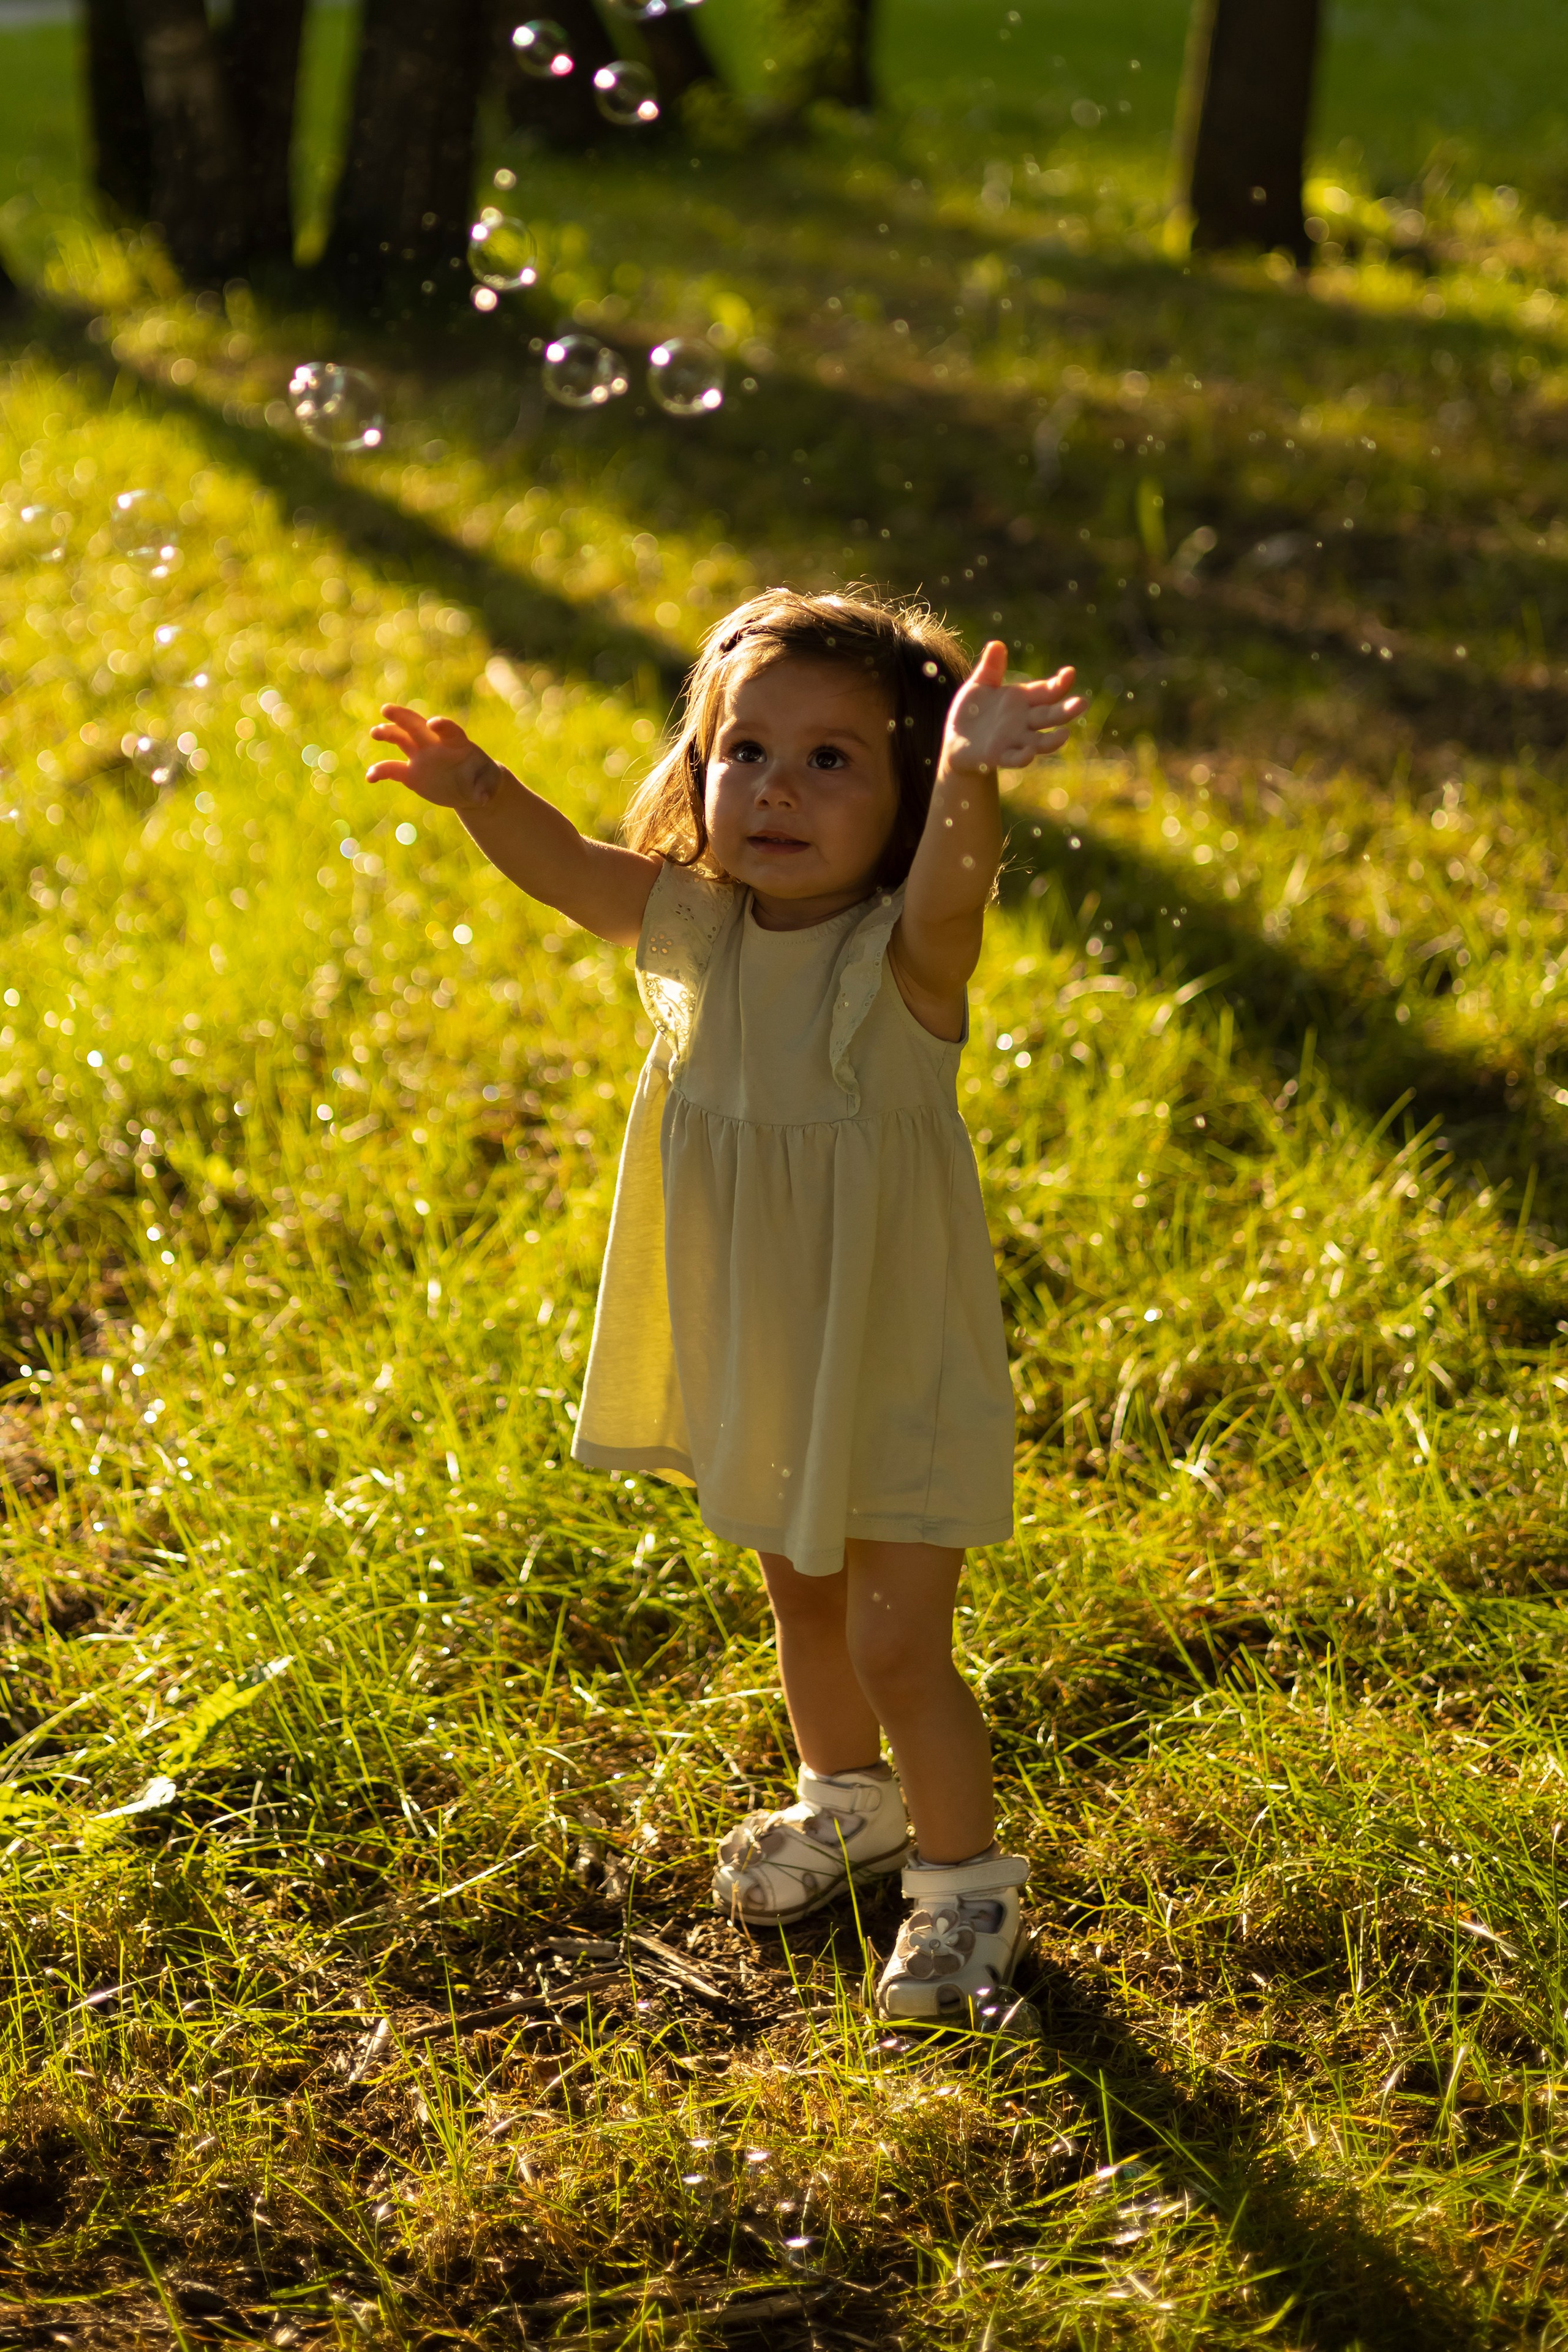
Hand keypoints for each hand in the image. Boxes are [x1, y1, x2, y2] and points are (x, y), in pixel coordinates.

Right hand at [367, 705, 504, 808]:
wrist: (472, 788)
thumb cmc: (484, 779)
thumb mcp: (490, 783)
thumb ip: (486, 787)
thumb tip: (482, 797)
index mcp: (456, 743)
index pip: (448, 729)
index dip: (441, 725)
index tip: (432, 723)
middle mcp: (435, 744)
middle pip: (416, 725)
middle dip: (402, 716)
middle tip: (386, 709)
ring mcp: (421, 757)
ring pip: (400, 739)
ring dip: (387, 733)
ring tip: (375, 732)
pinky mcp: (410, 774)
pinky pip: (392, 769)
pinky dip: (380, 772)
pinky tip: (370, 777)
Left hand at [939, 642, 1084, 778]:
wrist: (956, 739)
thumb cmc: (973, 710)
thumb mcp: (980, 684)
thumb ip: (990, 668)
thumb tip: (996, 644)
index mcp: (1023, 700)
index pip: (1046, 691)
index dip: (1059, 683)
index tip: (1070, 673)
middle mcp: (1024, 721)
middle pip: (1050, 716)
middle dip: (1066, 711)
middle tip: (1083, 703)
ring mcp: (1014, 740)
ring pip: (1040, 741)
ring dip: (1052, 740)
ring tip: (1065, 735)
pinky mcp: (999, 756)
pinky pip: (1015, 758)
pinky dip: (1023, 757)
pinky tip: (1029, 753)